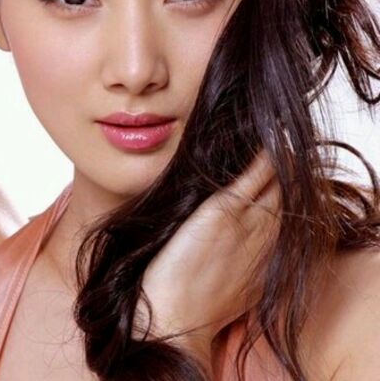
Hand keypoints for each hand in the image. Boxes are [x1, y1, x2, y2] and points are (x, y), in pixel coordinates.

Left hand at [132, 148, 280, 361]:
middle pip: (287, 198)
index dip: (285, 196)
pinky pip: (254, 177)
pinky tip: (268, 143)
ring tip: (279, 140)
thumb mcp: (227, 287)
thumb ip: (237, 262)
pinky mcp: (224, 212)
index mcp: (263, 260)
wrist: (171, 319)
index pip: (284, 218)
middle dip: (289, 174)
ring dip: (281, 161)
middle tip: (285, 150)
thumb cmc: (189, 305)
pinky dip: (265, 158)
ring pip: (277, 184)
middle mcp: (264, 240)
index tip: (282, 178)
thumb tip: (230, 242)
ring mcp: (247, 224)